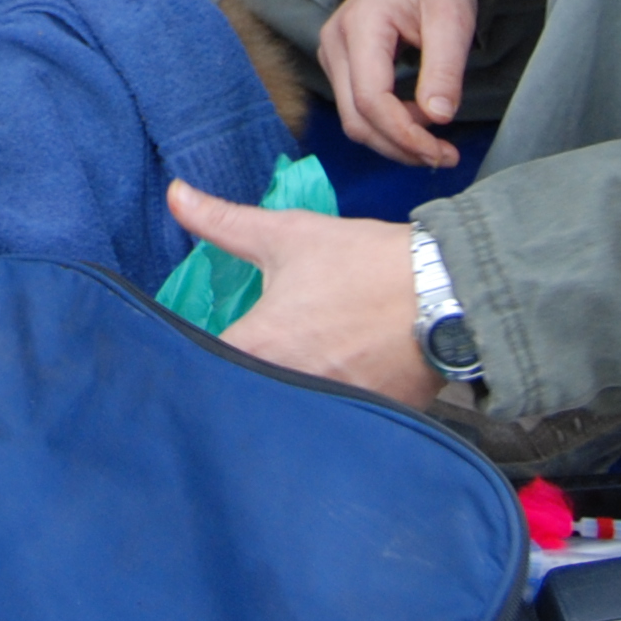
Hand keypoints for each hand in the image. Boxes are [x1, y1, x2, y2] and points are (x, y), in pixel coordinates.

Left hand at [170, 186, 433, 401]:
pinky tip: (333, 390)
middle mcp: (286, 387)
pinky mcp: (365, 421)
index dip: (198, 358)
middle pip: (243, 396)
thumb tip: (175, 195)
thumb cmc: (362, 262)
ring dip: (282, 399)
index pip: (204, 366)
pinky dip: (327, 412)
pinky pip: (331, 426)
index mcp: (259, 345)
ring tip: (294, 374)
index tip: (196, 351)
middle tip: (250, 361)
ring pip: (286, 415)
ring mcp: (328, 410)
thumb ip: (223, 221)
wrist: (445, 291)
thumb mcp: (287, 234)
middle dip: (240, 381)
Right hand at [321, 0, 476, 169]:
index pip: (371, 101)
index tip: (443, 152)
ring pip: (354, 118)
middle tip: (444, 156)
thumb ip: (444, 69)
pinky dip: (387, 124)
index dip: (405, 135)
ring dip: (393, 139)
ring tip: (436, 144)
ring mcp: (333, 53)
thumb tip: (438, 119)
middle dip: (399, 146)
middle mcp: (335, 44)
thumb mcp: (452, 17)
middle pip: (356, 118)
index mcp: (359, 28)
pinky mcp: (342, 60)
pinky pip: (357, 106)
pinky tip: (418, 123)